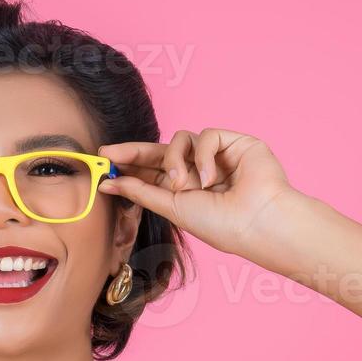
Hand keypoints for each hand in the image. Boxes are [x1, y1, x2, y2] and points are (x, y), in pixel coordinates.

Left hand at [97, 129, 298, 257]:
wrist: (258, 222)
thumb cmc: (221, 225)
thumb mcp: (173, 208)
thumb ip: (143, 192)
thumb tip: (110, 182)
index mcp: (185, 189)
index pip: (151, 171)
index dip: (128, 166)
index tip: (103, 163)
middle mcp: (198, 170)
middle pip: (160, 151)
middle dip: (133, 152)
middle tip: (109, 153)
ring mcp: (216, 155)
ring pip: (180, 140)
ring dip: (175, 162)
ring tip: (184, 185)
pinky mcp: (234, 142)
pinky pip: (205, 136)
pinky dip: (203, 156)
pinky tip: (212, 178)